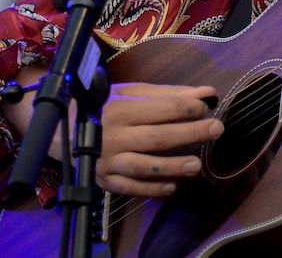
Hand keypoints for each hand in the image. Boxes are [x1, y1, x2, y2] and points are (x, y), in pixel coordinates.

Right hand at [95, 82, 223, 197]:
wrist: (64, 131)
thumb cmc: (105, 107)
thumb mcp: (132, 93)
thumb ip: (168, 94)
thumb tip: (207, 93)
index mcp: (121, 109)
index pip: (162, 109)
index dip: (188, 107)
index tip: (206, 107)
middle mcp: (114, 136)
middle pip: (158, 137)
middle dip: (190, 134)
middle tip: (217, 129)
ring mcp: (109, 161)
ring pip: (145, 167)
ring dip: (173, 167)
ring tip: (196, 166)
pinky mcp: (105, 181)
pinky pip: (131, 189)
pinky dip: (152, 190)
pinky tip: (172, 187)